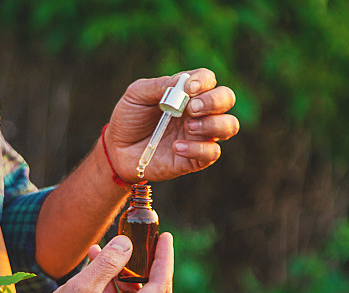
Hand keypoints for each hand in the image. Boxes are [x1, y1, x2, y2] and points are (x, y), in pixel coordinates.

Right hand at [23, 234, 173, 292]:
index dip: (164, 259)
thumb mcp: (81, 288)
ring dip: (125, 273)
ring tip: (107, 251)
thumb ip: (107, 264)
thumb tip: (127, 243)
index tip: (165, 237)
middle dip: (152, 265)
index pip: (159, 286)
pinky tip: (95, 266)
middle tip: (149, 242)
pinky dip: (112, 285)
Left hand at [105, 68, 238, 182]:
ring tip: (188, 127)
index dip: (203, 81)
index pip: (208, 79)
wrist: (118, 149)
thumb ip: (159, 86)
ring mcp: (200, 135)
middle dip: (214, 101)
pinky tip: (176, 147)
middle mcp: (199, 111)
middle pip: (227, 98)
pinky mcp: (196, 158)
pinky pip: (212, 152)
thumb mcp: (136, 95)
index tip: (188, 89)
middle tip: (192, 109)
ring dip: (213, 124)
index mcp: (187, 92)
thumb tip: (182, 83)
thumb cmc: (129, 118)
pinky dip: (197, 148)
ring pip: (229, 125)